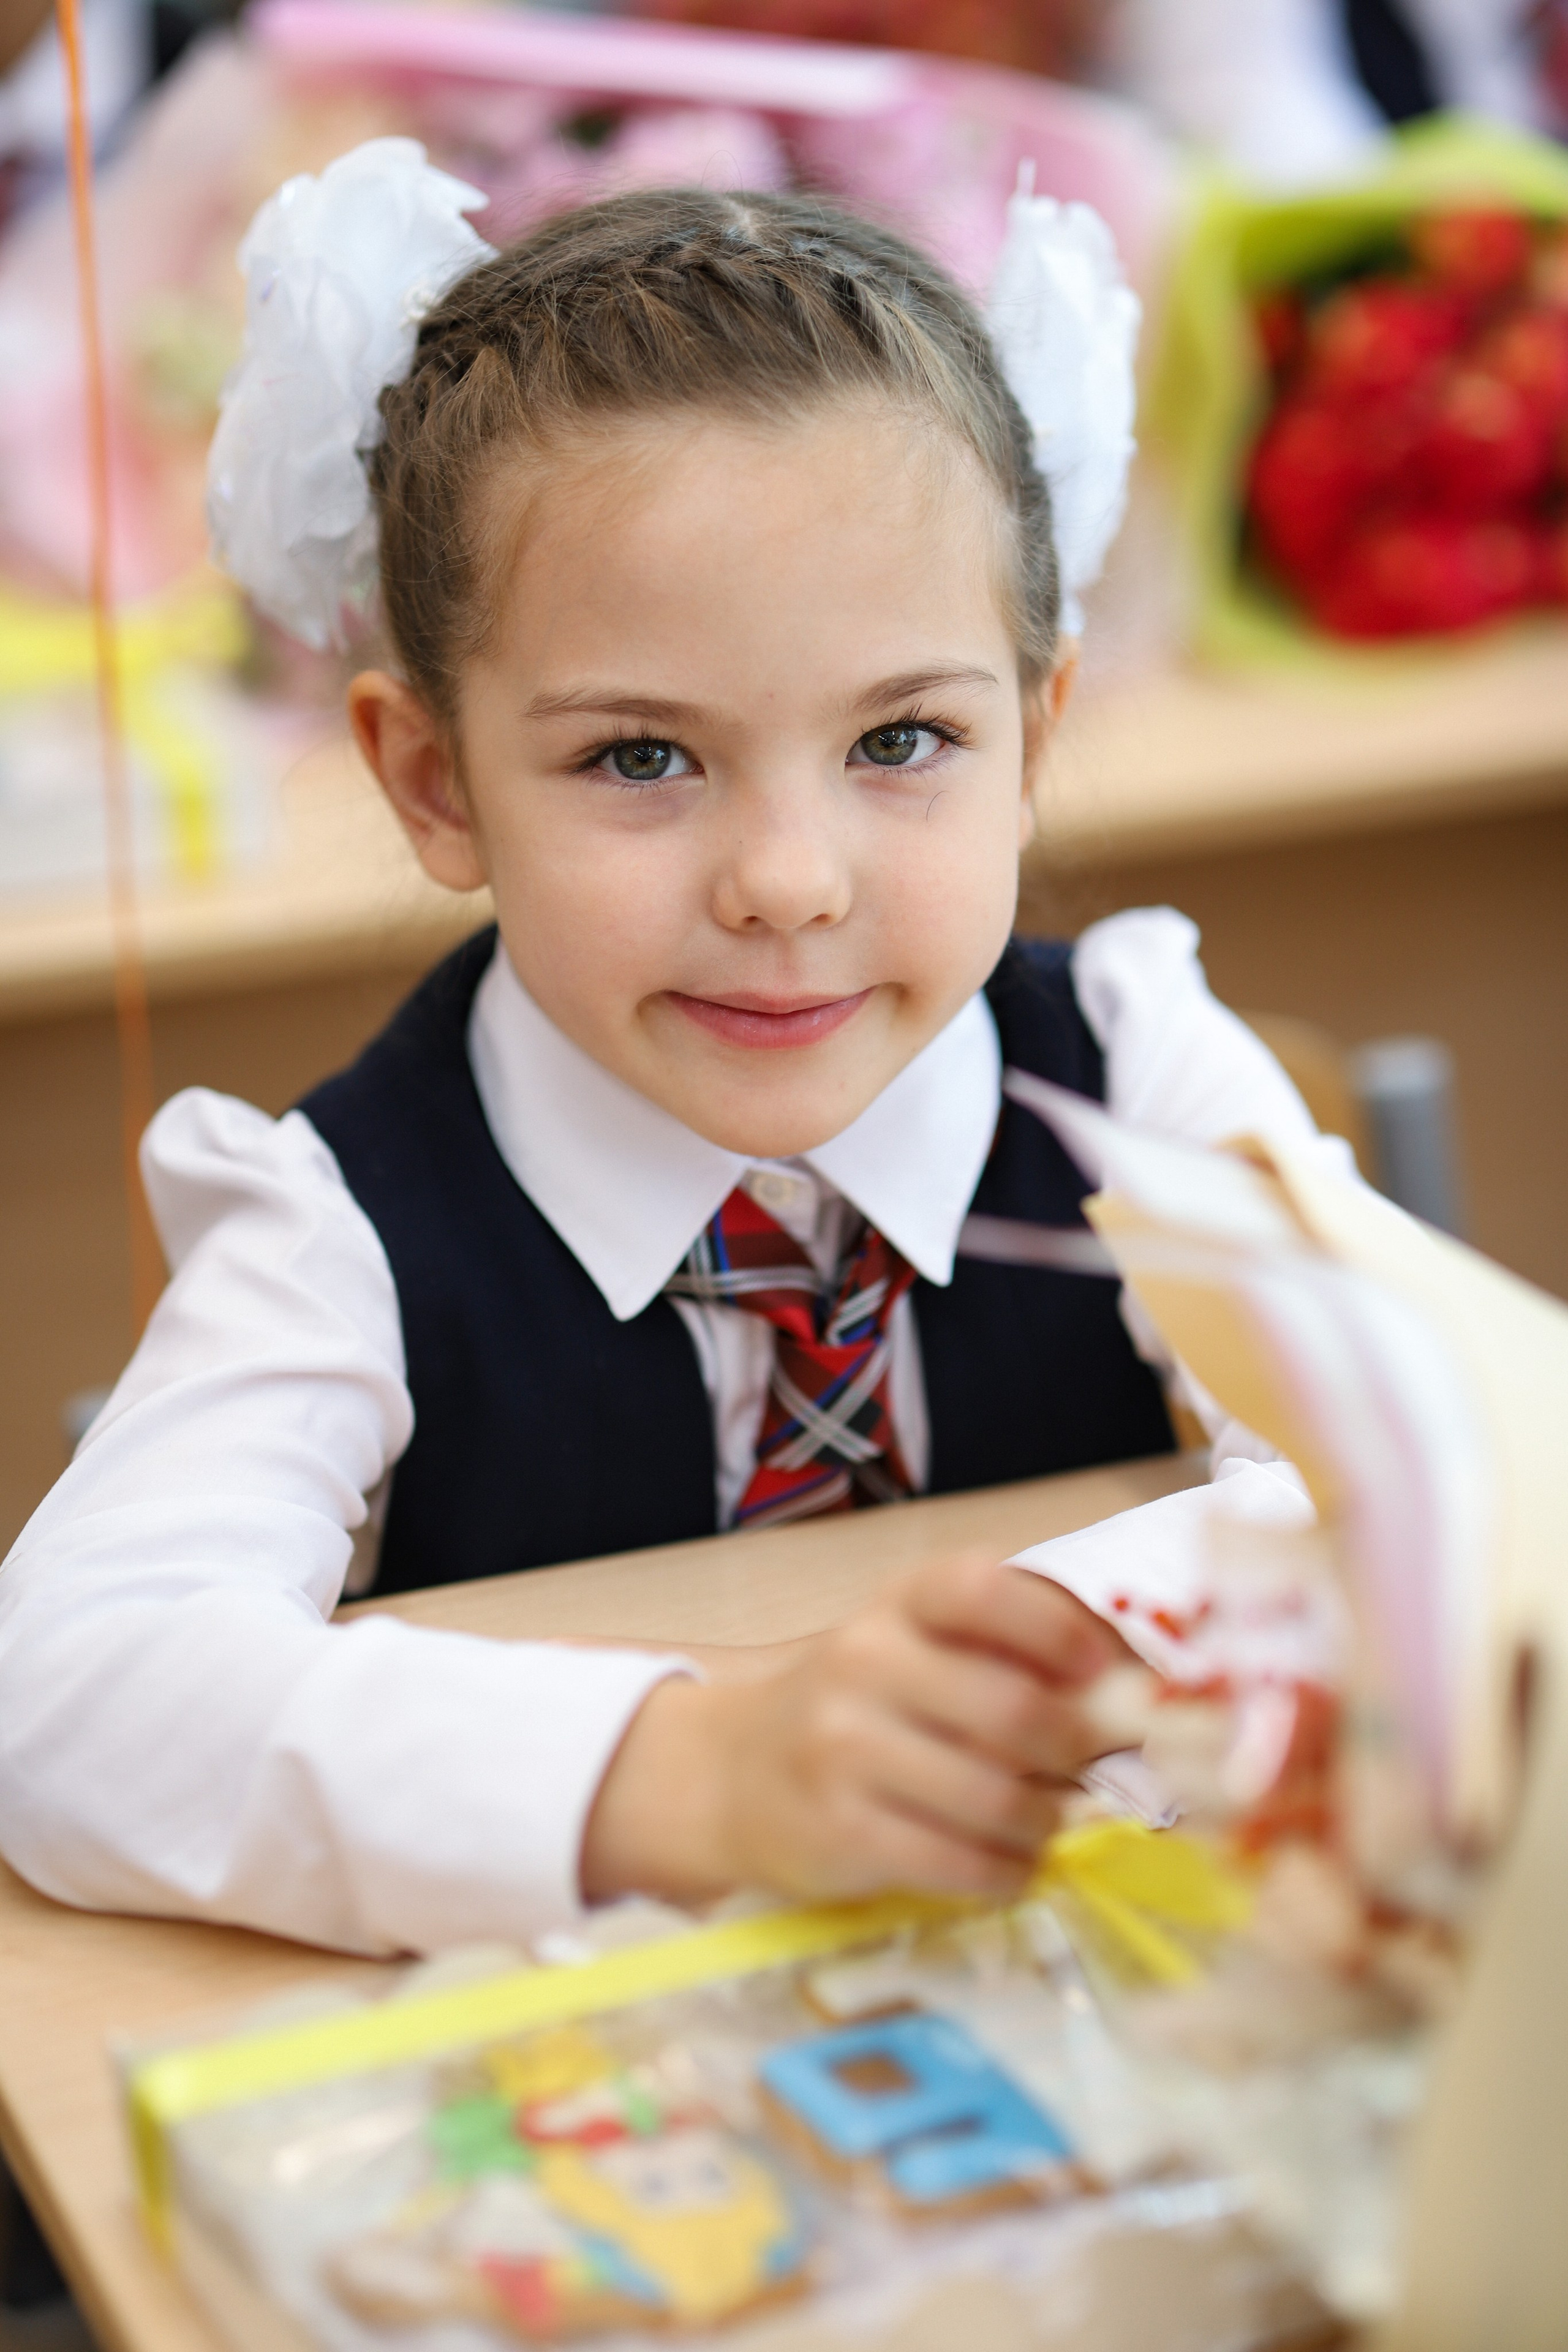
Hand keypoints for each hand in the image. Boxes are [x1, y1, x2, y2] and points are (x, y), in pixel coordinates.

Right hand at [580, 1553, 1126, 1908]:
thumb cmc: (860, 1707)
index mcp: (899, 1605)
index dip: (1060, 1632)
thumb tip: (1134, 1695)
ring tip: (1042, 1823)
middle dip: (1074, 1753)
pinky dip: (1007, 1873)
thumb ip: (1007, 1653)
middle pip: (1014, 1710)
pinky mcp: (840, 1832)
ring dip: (1043, 1823)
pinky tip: (1007, 1865)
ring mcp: (844, 1748)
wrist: (734, 1774)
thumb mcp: (916, 1648)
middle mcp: (864, 1662)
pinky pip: (961, 1863)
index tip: (1101, 1674)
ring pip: (996, 1797)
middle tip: (1088, 1772)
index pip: (985, 1589)